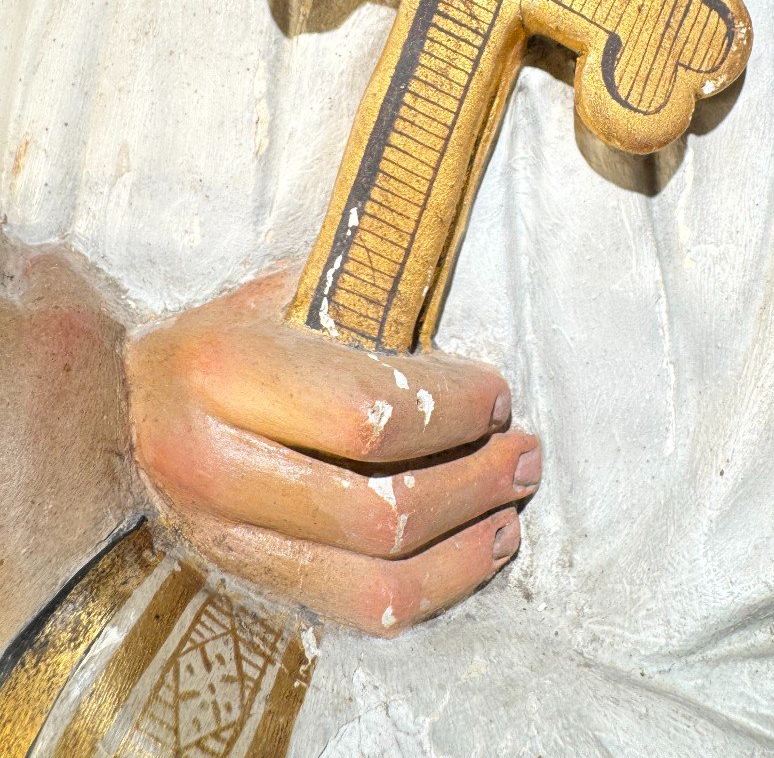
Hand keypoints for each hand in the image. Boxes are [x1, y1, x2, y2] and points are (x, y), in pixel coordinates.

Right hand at [126, 267, 540, 634]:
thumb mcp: (276, 296)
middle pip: (379, 509)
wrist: (118, 407)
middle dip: (474, 482)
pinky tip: (478, 547)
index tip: (497, 394)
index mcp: (222, 372)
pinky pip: (357, 609)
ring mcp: (227, 535)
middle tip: (523, 451)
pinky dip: (436, 587)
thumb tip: (457, 323)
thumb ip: (354, 307)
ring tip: (512, 505)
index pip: (367, 414)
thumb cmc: (221, 337)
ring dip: (466, 546)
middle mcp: (215, 463)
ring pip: (375, 577)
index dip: (452, 410)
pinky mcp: (248, 576)